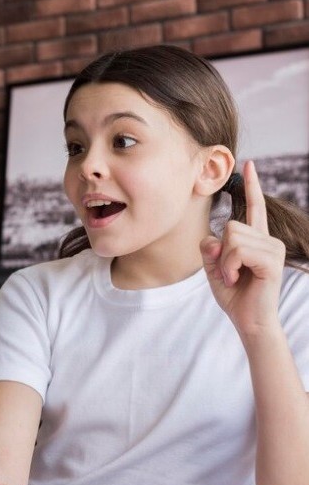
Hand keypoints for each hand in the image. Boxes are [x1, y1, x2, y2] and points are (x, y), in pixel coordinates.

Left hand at [199, 160, 285, 337]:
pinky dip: (230, 267)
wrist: (249, 321)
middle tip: (228, 272)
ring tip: (235, 277)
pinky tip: (237, 279)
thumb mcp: (214, 268)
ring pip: (232, 236)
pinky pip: (238, 250)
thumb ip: (210, 249)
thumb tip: (212, 238)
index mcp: (255, 239)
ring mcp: (273, 248)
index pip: (253, 206)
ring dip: (225, 261)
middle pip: (230, 225)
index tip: (248, 163)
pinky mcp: (272, 259)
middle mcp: (267, 239)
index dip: (251, 185)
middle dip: (220, 251)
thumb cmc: (235, 295)